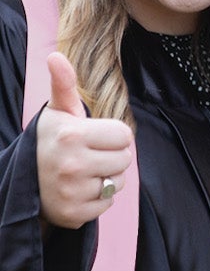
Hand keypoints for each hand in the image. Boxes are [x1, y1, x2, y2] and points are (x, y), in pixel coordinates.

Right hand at [36, 53, 133, 229]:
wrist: (23, 182)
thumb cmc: (50, 141)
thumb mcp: (57, 112)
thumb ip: (64, 84)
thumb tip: (55, 56)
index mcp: (71, 135)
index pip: (124, 135)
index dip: (111, 135)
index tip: (91, 137)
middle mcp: (71, 164)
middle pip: (125, 159)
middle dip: (111, 156)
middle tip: (87, 156)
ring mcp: (71, 191)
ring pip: (118, 182)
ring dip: (105, 178)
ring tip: (81, 173)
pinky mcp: (73, 214)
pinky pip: (107, 204)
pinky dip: (97, 200)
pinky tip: (77, 191)